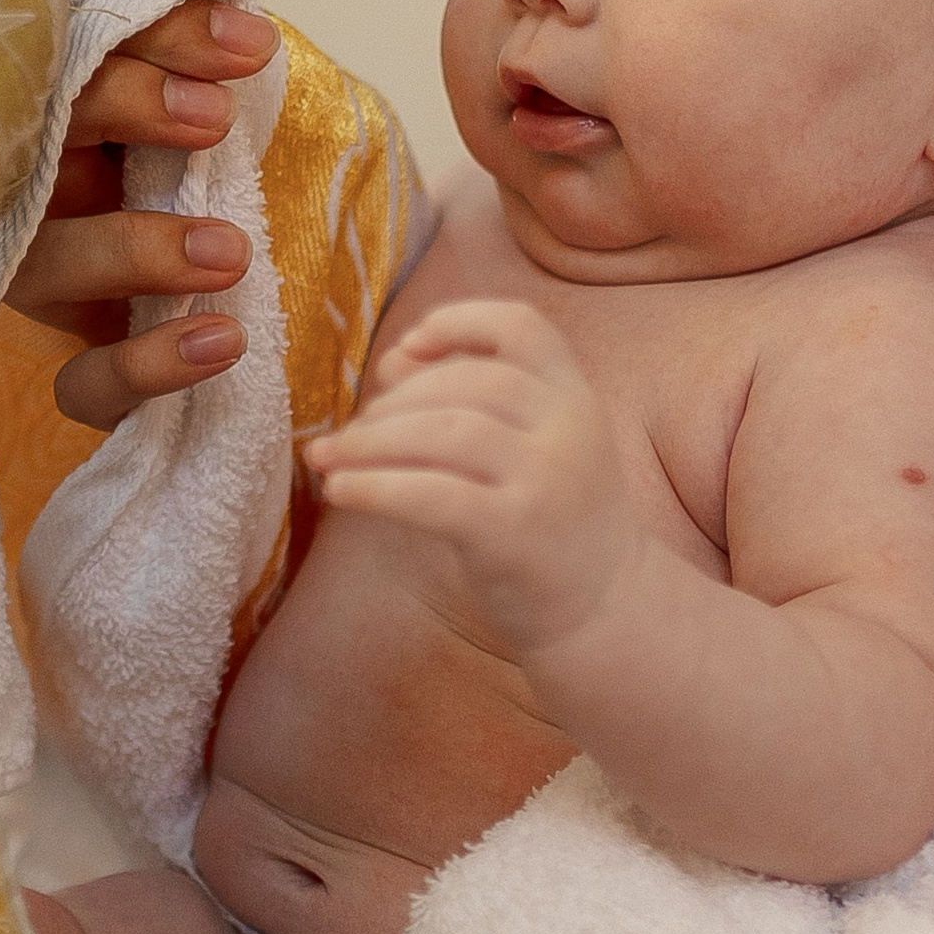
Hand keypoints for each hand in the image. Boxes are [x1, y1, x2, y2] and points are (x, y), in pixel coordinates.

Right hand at [6, 0, 280, 429]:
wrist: (236, 285)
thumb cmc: (199, 167)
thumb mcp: (206, 100)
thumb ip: (201, 58)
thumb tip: (239, 23)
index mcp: (54, 108)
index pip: (71, 46)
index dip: (152, 36)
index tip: (244, 44)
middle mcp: (27, 190)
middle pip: (31, 136)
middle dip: (127, 111)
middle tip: (215, 117)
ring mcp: (46, 282)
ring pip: (45, 265)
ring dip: (136, 250)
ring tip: (230, 252)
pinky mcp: (78, 369)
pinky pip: (85, 383)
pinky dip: (148, 366)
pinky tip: (221, 342)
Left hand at [304, 300, 637, 663]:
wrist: (606, 612)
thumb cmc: (552, 523)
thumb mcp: (530, 449)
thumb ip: (469, 401)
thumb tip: (392, 361)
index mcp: (575, 396)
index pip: (521, 327)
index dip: (459, 322)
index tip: (407, 344)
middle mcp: (568, 428)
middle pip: (464, 382)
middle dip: (392, 401)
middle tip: (350, 434)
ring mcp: (546, 478)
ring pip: (443, 432)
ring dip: (371, 441)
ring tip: (328, 458)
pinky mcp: (516, 531)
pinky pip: (432, 495)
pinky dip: (376, 488)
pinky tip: (340, 490)